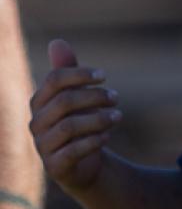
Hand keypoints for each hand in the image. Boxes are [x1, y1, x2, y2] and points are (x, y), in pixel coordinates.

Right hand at [29, 39, 119, 191]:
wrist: (85, 163)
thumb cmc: (81, 122)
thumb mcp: (78, 96)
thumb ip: (69, 72)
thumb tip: (57, 41)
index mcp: (40, 101)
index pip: (55, 79)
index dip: (80, 74)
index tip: (104, 76)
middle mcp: (36, 122)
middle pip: (65, 101)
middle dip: (95, 97)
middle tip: (116, 98)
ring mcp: (42, 145)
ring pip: (69, 126)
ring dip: (99, 119)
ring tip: (118, 117)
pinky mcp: (54, 166)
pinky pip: (73, 151)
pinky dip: (94, 141)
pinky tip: (107, 136)